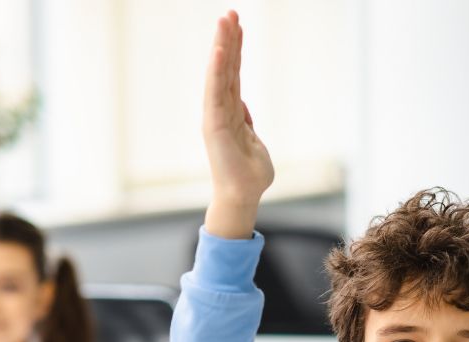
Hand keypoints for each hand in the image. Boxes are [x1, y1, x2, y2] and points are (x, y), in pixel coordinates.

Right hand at [202, 11, 273, 238]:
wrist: (243, 196)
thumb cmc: (250, 174)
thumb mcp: (254, 142)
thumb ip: (247, 123)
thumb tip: (242, 108)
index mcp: (231, 111)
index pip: (233, 74)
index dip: (236, 50)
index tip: (238, 26)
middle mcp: (220, 109)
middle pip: (225, 68)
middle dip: (228, 39)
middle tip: (230, 12)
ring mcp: (216, 115)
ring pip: (219, 74)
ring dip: (222, 46)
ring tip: (225, 20)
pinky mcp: (214, 124)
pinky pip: (215, 91)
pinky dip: (215, 70)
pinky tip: (218, 49)